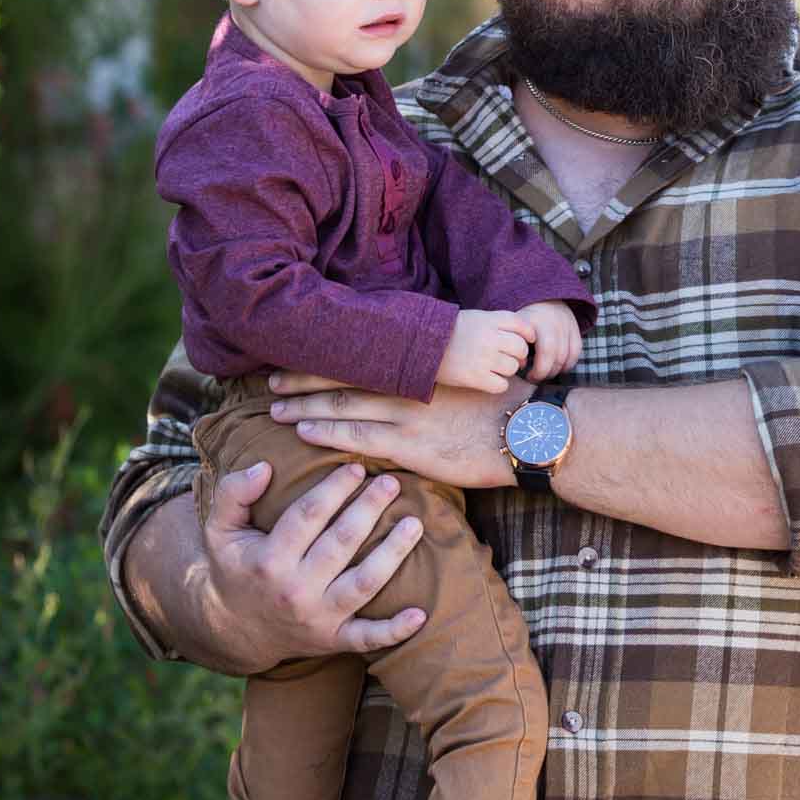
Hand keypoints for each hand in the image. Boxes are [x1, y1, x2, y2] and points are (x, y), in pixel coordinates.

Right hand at [198, 457, 426, 672]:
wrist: (236, 629)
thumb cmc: (236, 568)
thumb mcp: (219, 531)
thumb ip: (233, 494)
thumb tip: (264, 467)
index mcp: (269, 559)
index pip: (309, 515)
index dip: (335, 487)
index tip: (356, 466)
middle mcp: (296, 590)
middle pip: (341, 543)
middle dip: (369, 509)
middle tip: (391, 482)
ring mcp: (318, 618)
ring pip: (364, 584)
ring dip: (393, 553)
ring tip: (415, 523)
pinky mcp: (334, 640)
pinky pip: (368, 639)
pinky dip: (395, 630)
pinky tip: (421, 614)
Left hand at [268, 374, 528, 489]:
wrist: (529, 430)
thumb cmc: (504, 403)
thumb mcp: (469, 372)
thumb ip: (436, 370)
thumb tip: (414, 366)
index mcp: (421, 364)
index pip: (363, 355)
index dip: (327, 356)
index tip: (299, 353)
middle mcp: (407, 384)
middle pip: (342, 377)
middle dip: (302, 380)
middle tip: (269, 381)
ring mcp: (406, 415)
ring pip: (342, 408)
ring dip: (305, 408)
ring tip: (275, 409)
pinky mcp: (411, 446)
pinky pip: (360, 438)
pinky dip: (329, 433)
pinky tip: (305, 432)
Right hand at [436, 307, 535, 391]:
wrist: (421, 342)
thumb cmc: (449, 331)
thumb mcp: (475, 317)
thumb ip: (497, 323)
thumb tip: (522, 340)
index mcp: (489, 320)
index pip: (522, 325)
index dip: (528, 334)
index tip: (526, 340)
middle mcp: (490, 338)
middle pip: (520, 348)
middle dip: (518, 355)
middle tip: (509, 358)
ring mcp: (484, 358)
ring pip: (512, 368)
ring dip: (507, 370)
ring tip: (494, 368)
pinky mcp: (476, 377)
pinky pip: (501, 385)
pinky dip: (498, 384)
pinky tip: (488, 379)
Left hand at [522, 300, 582, 381]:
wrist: (541, 299)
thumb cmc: (523, 320)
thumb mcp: (514, 328)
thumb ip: (515, 345)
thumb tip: (521, 365)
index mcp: (536, 321)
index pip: (545, 352)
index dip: (538, 369)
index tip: (527, 376)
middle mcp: (555, 322)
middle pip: (556, 356)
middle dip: (546, 372)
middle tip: (535, 378)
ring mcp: (567, 324)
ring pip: (566, 356)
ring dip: (556, 371)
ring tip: (544, 374)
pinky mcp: (575, 328)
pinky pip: (576, 352)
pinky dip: (568, 364)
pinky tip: (557, 368)